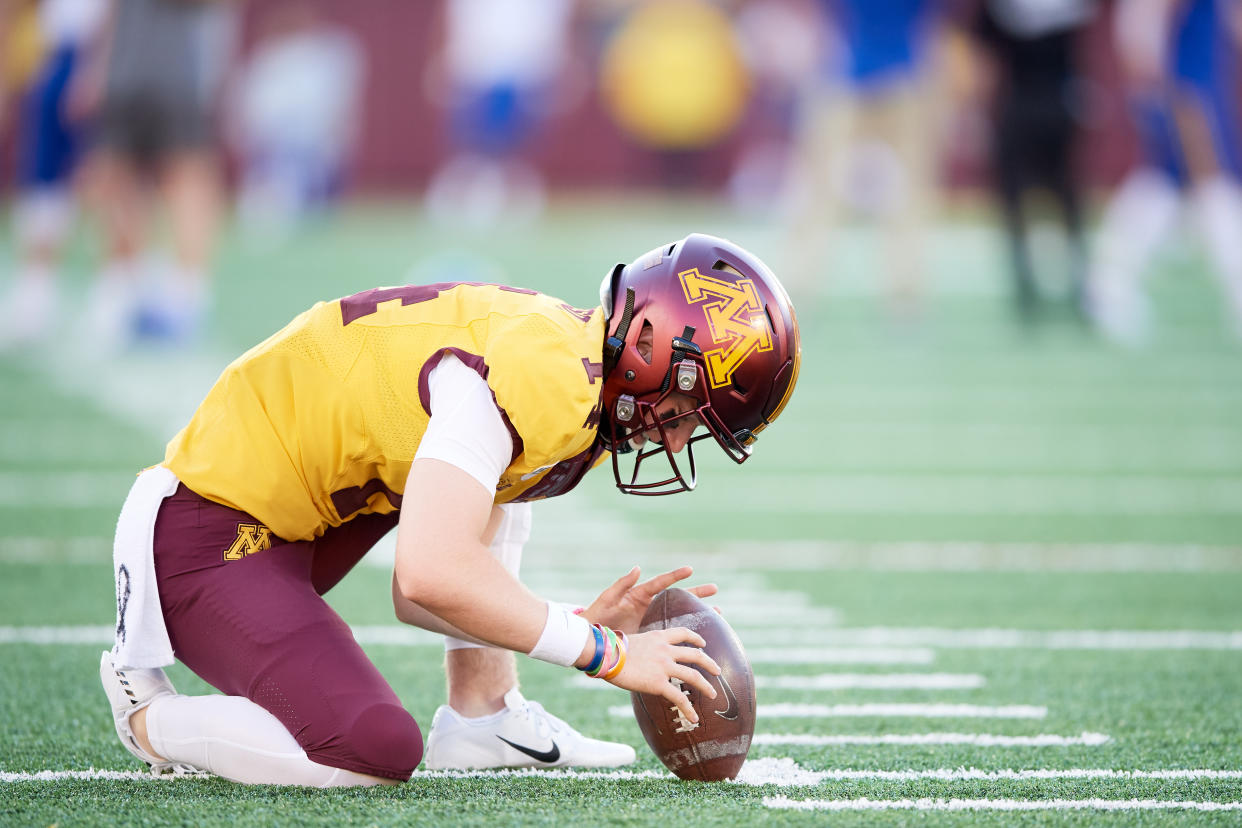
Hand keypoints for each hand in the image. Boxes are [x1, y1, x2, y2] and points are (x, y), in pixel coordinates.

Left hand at [581, 566, 716, 633]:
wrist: (592, 638)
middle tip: (715, 589)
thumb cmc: (597, 615)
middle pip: (677, 598)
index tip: (690, 569)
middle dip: (696, 593)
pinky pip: (673, 632)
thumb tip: (637, 568)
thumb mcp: (608, 599)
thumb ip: (622, 584)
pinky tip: (701, 638)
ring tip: (718, 613)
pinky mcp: (652, 635)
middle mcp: (650, 606)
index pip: (661, 583)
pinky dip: (687, 633)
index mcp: (640, 595)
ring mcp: (653, 621)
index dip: (675, 576)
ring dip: (697, 613)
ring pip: (680, 615)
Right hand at [604, 627, 719, 724]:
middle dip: (709, 663)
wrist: (607, 654)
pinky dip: (688, 709)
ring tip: (713, 694)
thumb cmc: (611, 648)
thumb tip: (637, 654)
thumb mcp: (632, 640)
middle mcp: (666, 650)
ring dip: (706, 686)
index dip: (695, 638)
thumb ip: (642, 647)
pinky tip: (694, 718)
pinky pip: (679, 698)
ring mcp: (664, 666)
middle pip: (695, 655)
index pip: (683, 633)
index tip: (702, 643)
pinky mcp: (659, 683)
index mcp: (659, 637)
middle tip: (717, 670)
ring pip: (693, 676)